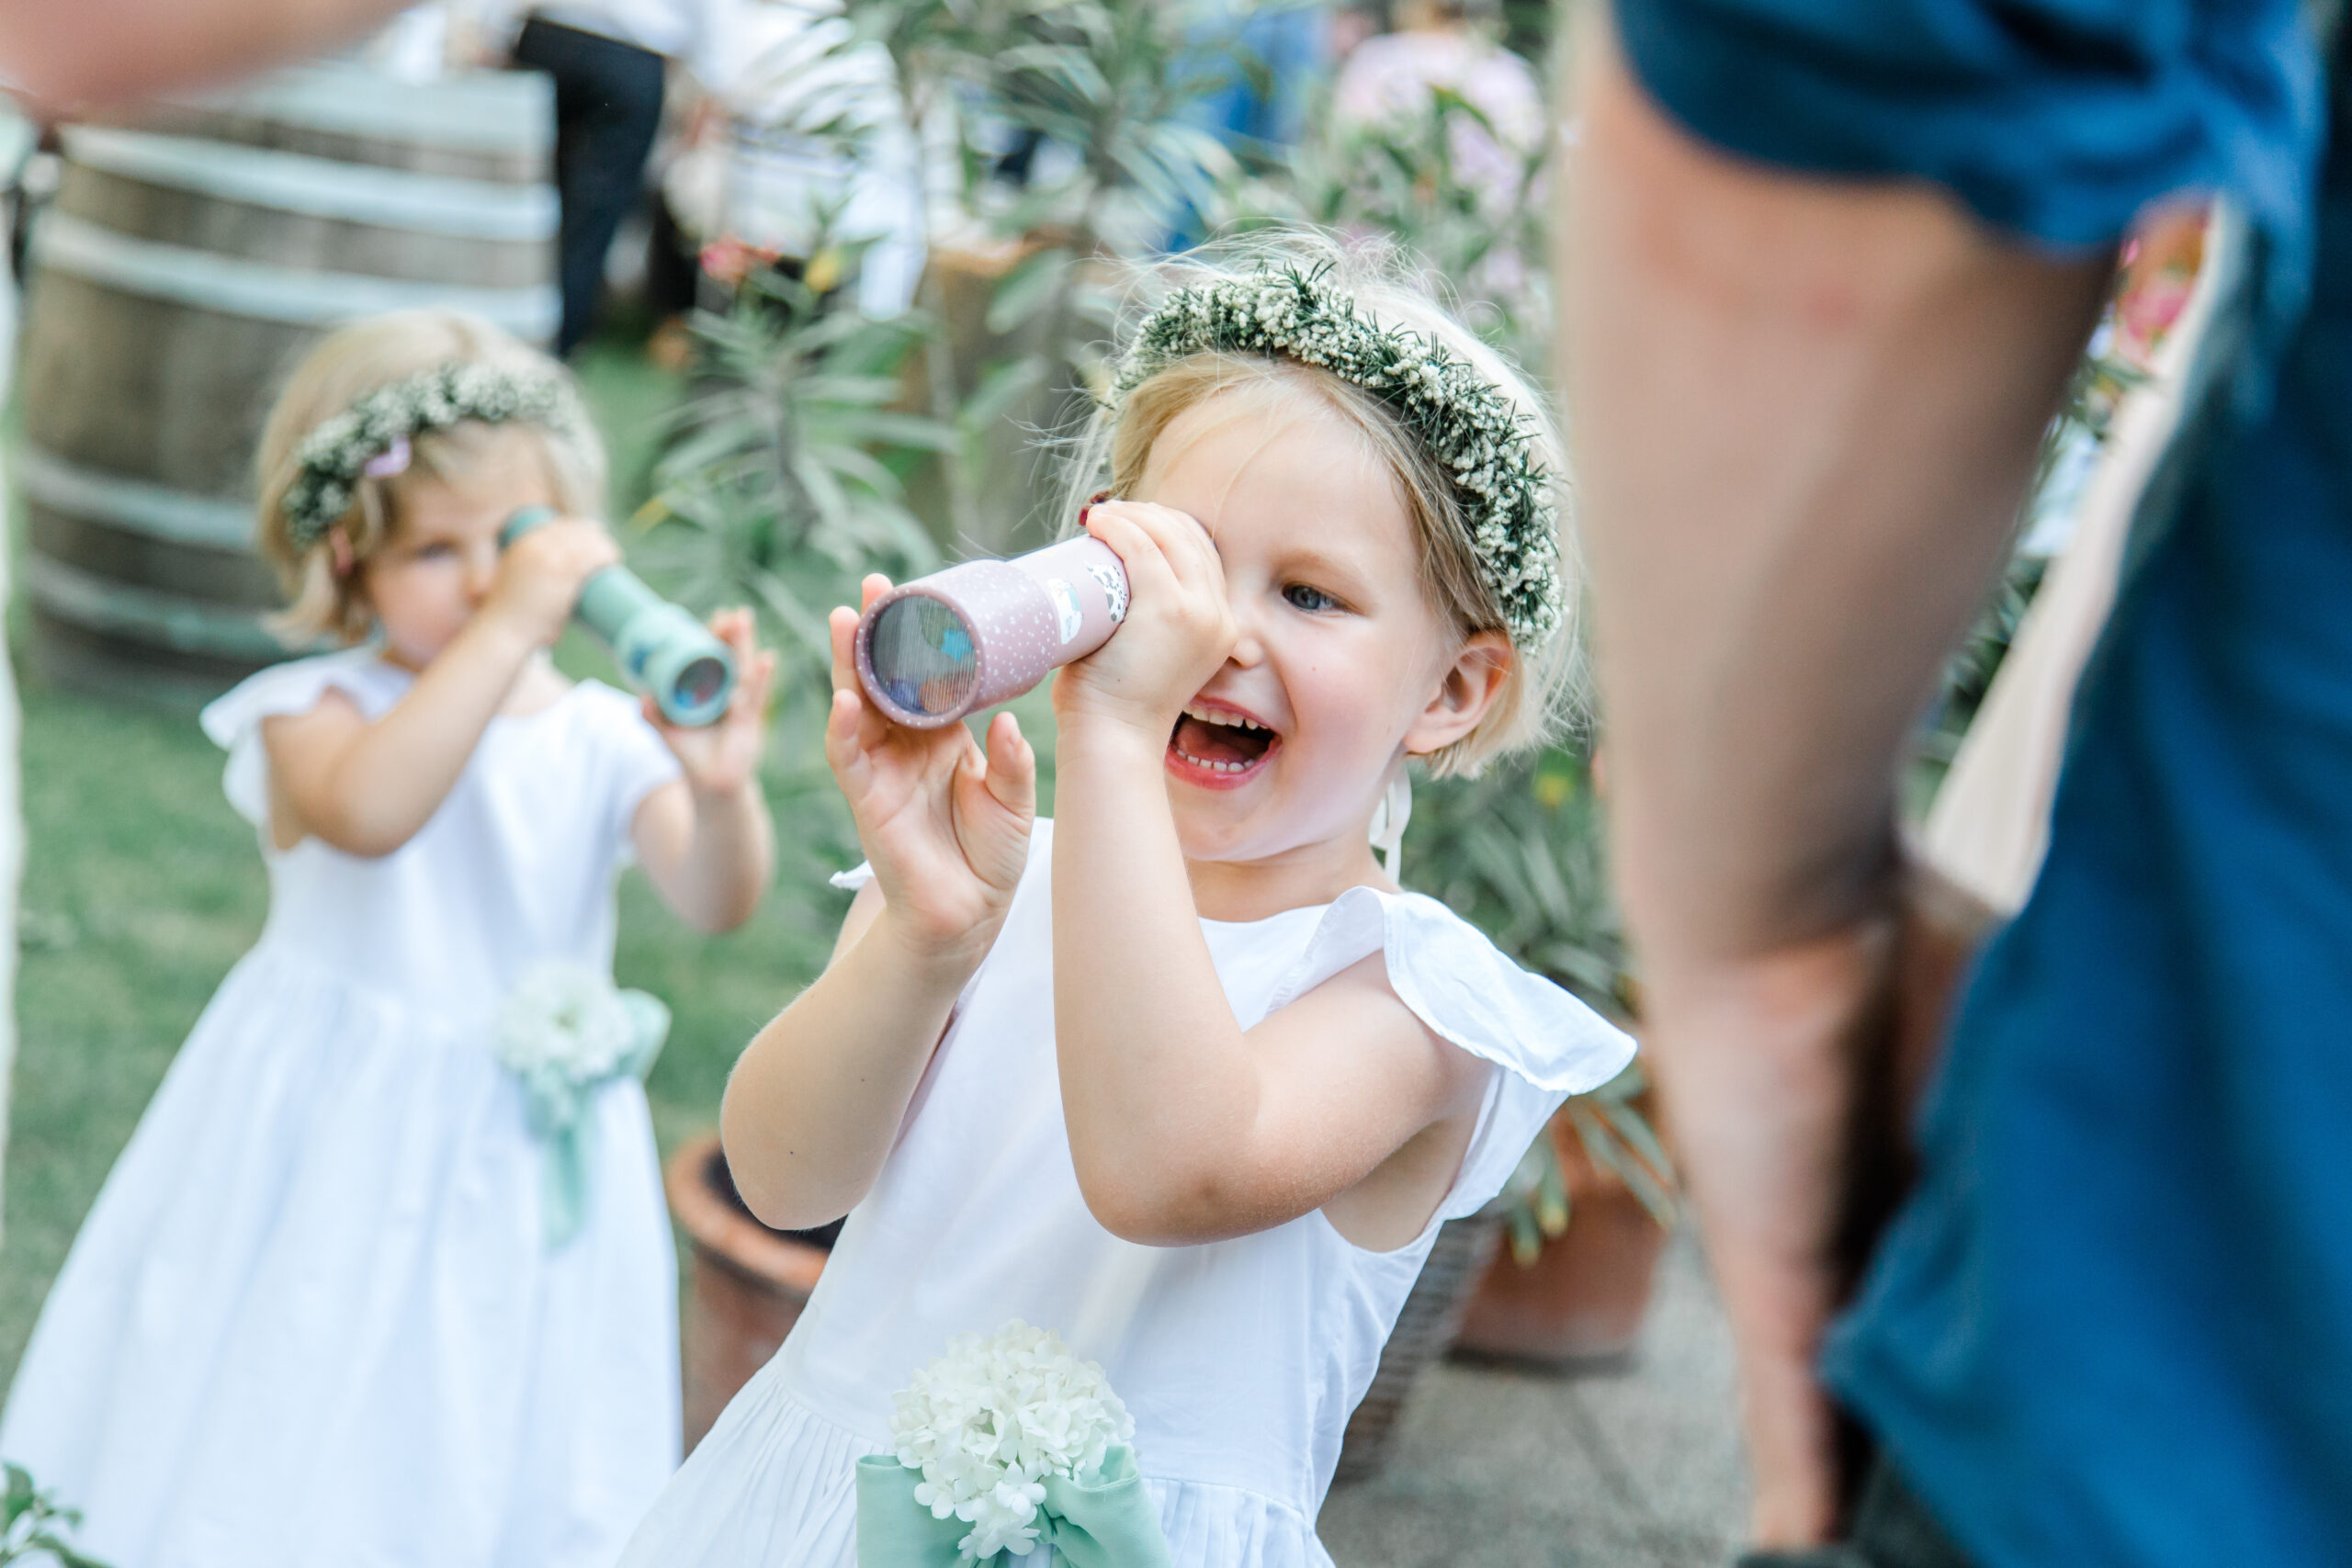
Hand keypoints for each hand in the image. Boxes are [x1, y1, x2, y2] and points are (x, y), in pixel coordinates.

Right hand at [480, 514, 618, 648]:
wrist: (504, 631)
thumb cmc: (511, 617)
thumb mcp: (516, 587)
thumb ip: (532, 583)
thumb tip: (550, 597)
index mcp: (523, 545)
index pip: (557, 527)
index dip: (580, 529)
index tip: (594, 536)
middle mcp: (535, 545)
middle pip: (575, 531)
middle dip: (595, 536)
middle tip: (608, 551)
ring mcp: (549, 559)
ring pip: (586, 543)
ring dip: (604, 545)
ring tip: (614, 557)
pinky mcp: (562, 575)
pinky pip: (589, 557)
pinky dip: (605, 554)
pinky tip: (614, 557)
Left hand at [644, 608, 776, 796]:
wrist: (711, 786)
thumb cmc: (691, 758)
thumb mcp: (668, 735)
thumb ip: (654, 717)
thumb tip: (642, 698)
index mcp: (708, 693)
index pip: (712, 660)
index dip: (714, 638)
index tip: (716, 617)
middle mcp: (727, 695)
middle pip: (732, 659)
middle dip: (733, 635)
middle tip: (736, 613)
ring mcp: (741, 706)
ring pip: (743, 670)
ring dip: (745, 646)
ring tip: (745, 622)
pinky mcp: (750, 721)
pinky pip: (757, 696)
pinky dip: (763, 678)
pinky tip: (767, 659)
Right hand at [828, 575, 1035, 961]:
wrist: (971, 913)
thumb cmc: (992, 854)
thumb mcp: (1015, 800)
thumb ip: (1011, 762)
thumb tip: (1006, 721)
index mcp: (943, 734)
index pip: (926, 674)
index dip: (921, 636)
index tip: (923, 591)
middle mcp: (907, 743)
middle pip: (884, 676)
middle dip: (877, 631)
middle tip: (875, 585)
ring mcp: (882, 767)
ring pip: (857, 704)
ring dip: (848, 664)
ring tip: (847, 620)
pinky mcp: (866, 799)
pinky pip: (848, 758)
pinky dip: (843, 729)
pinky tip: (843, 700)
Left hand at [1053, 501, 1235, 742]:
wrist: (1113, 739)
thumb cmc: (1116, 702)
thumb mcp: (1151, 659)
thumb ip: (1151, 632)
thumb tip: (1116, 601)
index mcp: (1222, 626)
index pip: (1202, 555)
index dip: (1168, 528)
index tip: (1132, 524)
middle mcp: (1220, 616)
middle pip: (1190, 538)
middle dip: (1150, 516)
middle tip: (1111, 517)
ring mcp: (1198, 611)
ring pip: (1168, 537)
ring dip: (1133, 516)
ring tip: (1101, 518)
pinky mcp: (1168, 609)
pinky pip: (1144, 549)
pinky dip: (1121, 528)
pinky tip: (1099, 523)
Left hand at [1641, 855, 1989, 1545]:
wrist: (1780, 901)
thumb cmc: (1896, 941)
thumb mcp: (2006, 1053)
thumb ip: (2033, 1128)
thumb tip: (2110, 1195)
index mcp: (1919, 1183)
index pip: (1962, 1307)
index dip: (1992, 1366)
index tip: (2026, 1435)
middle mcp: (1860, 1235)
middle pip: (1908, 1367)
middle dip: (1939, 1441)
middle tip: (1975, 1509)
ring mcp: (1809, 1265)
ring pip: (1849, 1416)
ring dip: (1877, 1488)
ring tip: (1899, 1554)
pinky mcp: (1765, 1283)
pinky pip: (1787, 1417)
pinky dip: (1807, 1495)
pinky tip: (1807, 1558)